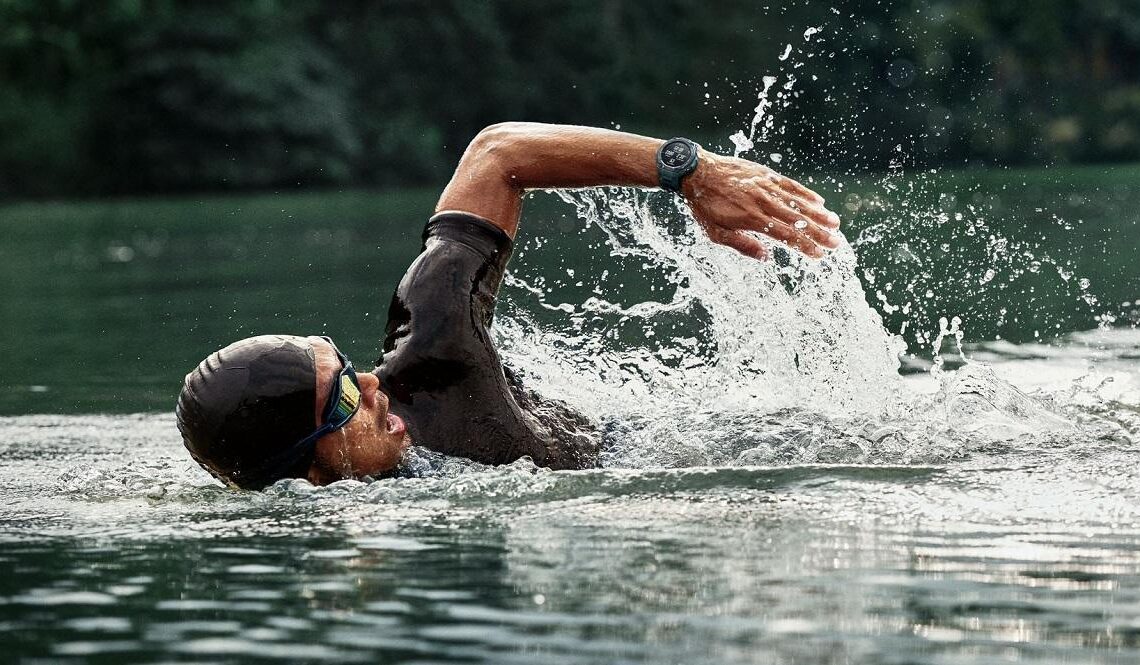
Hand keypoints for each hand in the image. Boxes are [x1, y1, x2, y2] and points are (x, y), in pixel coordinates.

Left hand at [681, 152, 841, 259]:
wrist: (697, 171)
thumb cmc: (704, 206)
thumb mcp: (715, 233)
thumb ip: (741, 245)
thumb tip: (765, 257)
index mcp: (751, 219)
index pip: (785, 235)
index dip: (804, 246)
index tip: (819, 255)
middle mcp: (762, 202)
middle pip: (797, 220)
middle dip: (818, 233)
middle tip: (836, 243)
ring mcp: (766, 186)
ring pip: (797, 201)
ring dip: (818, 213)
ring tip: (835, 223)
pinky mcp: (765, 174)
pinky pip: (789, 184)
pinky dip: (805, 193)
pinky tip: (819, 201)